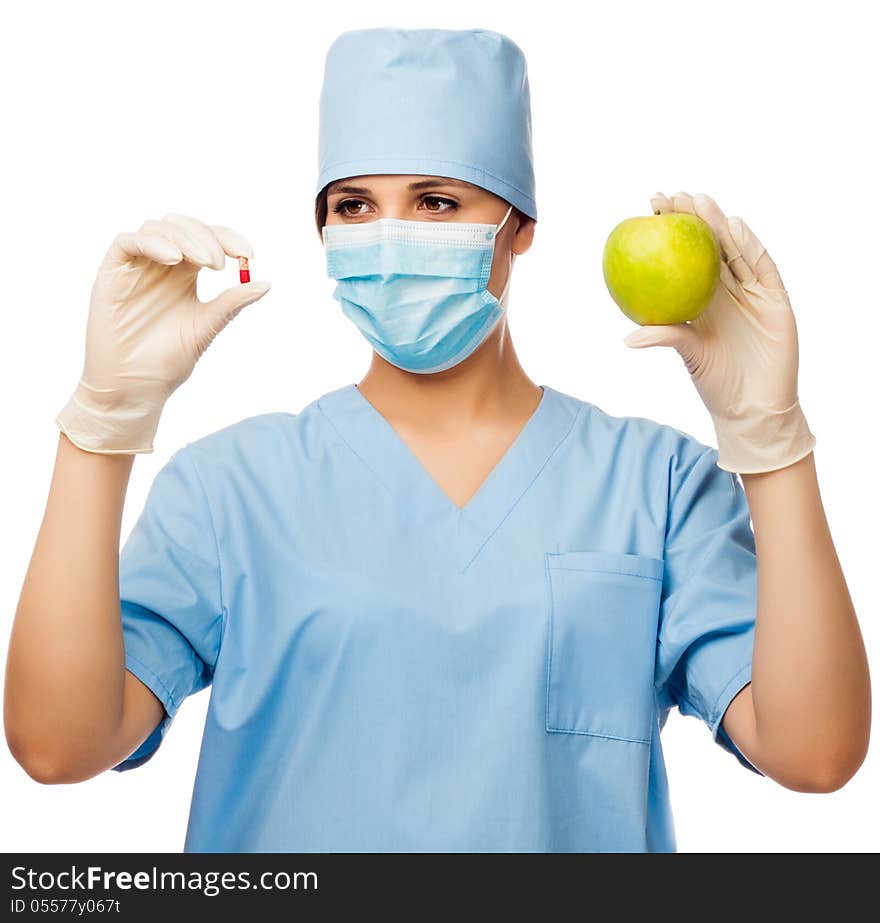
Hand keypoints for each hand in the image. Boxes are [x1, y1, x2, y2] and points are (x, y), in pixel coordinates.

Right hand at [55, 213, 270, 453]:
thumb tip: (266, 283)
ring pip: (158, 228)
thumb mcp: (206, 328)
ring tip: (204, 263)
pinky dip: (152, 243)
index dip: (228, 239)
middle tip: (221, 263)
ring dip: (185, 238)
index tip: (248, 255)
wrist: (135, 387)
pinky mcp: (112, 273)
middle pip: (184, 228)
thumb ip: (231, 304)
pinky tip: (173, 260)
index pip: (208, 240)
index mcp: (185, 275)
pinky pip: (127, 242)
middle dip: (207, 237)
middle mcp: (161, 266)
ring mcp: (136, 267)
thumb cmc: (168, 361)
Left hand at [622, 191, 815, 473]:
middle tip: (670, 197)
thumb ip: (666, 338)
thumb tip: (627, 337)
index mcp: (701, 300)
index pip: (683, 260)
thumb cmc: (716, 383)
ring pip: (733, 250)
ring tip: (699, 201)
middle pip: (708, 247)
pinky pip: (761, 267)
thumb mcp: (689, 356)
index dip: (668, 235)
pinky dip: (749, 246)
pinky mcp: (775, 298)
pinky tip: (734, 227)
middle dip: (691, 219)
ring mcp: (751, 292)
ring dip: (718, 224)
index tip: (648, 212)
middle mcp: (725, 291)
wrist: (754, 405)